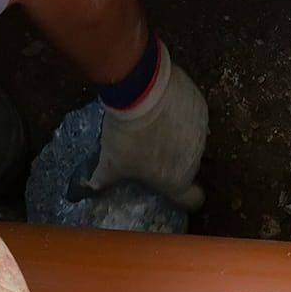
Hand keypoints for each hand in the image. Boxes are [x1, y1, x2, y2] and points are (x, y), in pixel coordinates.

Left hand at [79, 44, 207, 209]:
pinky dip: (181, 114)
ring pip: (191, 140)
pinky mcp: (201, 107)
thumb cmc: (127, 136)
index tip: (173, 187)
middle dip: (171, 160)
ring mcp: (201, 132)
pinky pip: (193, 116)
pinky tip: (163, 107)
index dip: (186, 197)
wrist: (141, 92)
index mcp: (177, 180)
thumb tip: (89, 187)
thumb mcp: (110, 162)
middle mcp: (194, 160)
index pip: (193, 200)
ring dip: (177, 136)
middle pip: (187, 166)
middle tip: (149, 148)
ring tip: (154, 125)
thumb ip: (102, 179)